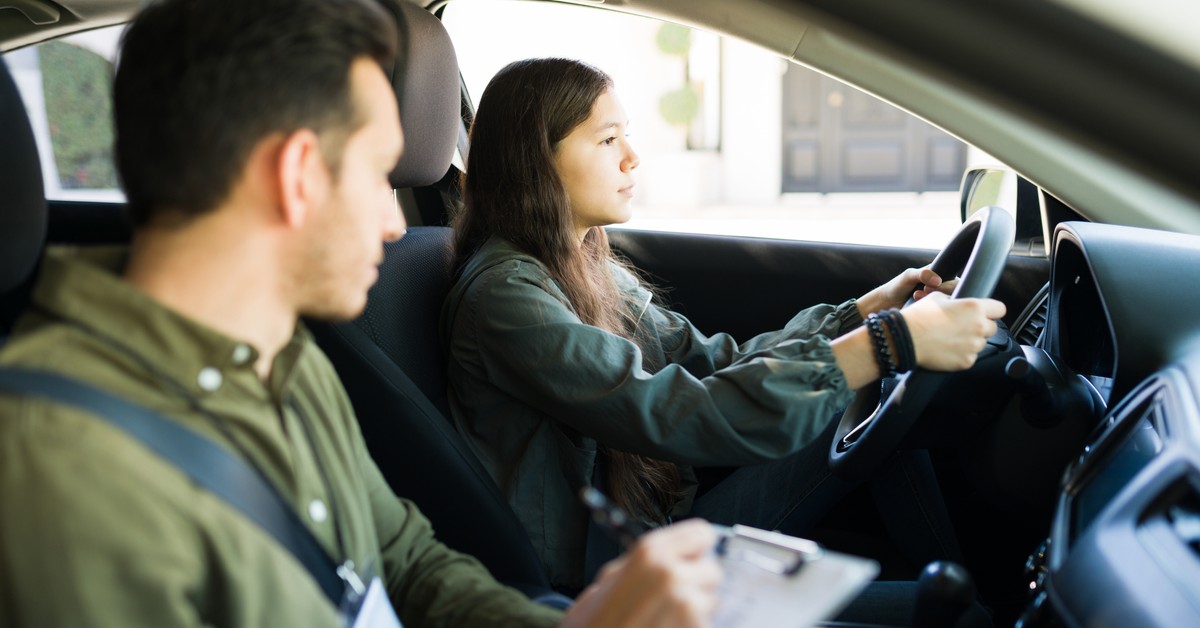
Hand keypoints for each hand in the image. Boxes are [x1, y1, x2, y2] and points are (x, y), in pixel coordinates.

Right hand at [560, 519, 721, 627]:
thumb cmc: (595, 623)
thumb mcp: (608, 578)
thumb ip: (644, 560)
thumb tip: (671, 553)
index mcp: (650, 553)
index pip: (701, 534)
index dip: (696, 547)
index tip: (692, 556)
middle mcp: (671, 575)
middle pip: (712, 569)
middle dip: (697, 581)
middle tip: (675, 593)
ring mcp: (686, 606)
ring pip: (711, 599)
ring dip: (696, 607)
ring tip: (667, 616)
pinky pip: (706, 622)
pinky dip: (692, 626)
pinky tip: (667, 627)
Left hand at [858, 266, 956, 315]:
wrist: (886, 304)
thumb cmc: (897, 286)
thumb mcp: (908, 276)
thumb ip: (922, 274)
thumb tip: (938, 280)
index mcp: (939, 274)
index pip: (955, 280)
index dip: (946, 284)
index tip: (931, 285)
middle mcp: (942, 288)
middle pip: (955, 292)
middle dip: (939, 292)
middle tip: (924, 290)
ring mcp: (939, 301)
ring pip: (948, 303)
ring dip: (933, 300)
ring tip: (917, 295)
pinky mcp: (934, 313)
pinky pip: (941, 313)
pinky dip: (930, 310)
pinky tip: (917, 303)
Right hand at [901, 292, 1006, 370]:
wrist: (905, 339)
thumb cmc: (918, 317)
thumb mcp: (936, 298)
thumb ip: (954, 300)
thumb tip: (957, 303)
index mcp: (974, 307)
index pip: (1000, 308)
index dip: (992, 310)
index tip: (986, 313)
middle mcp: (978, 326)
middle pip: (992, 328)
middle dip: (981, 327)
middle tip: (963, 326)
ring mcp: (973, 346)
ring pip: (981, 343)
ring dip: (971, 341)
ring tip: (951, 338)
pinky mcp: (966, 361)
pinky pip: (970, 357)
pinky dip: (962, 354)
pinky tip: (947, 348)